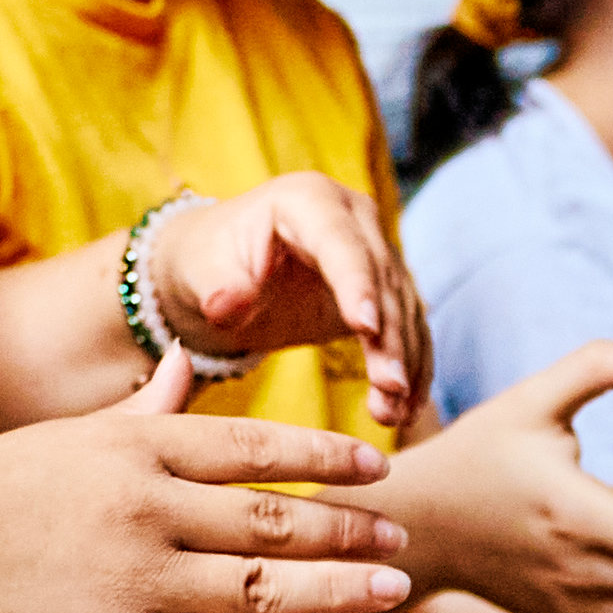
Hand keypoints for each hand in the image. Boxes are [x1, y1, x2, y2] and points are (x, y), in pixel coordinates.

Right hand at [0, 377, 411, 612]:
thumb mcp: (65, 437)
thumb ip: (143, 411)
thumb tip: (189, 363)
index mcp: (134, 447)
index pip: (256, 446)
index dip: (329, 456)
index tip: (380, 465)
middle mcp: (146, 507)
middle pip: (276, 519)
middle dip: (351, 527)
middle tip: (403, 534)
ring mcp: (136, 577)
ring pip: (264, 587)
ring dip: (338, 589)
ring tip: (391, 588)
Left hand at [148, 171, 415, 429]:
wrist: (222, 268)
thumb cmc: (209, 262)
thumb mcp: (202, 272)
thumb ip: (218, 286)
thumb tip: (228, 304)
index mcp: (307, 199)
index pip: (340, 243)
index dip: (355, 285)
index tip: (367, 329)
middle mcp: (352, 217)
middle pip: (382, 279)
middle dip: (390, 337)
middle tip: (390, 388)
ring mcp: (374, 251)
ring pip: (403, 309)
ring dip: (404, 363)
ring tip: (395, 414)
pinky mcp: (384, 289)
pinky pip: (407, 330)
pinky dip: (410, 369)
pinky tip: (405, 409)